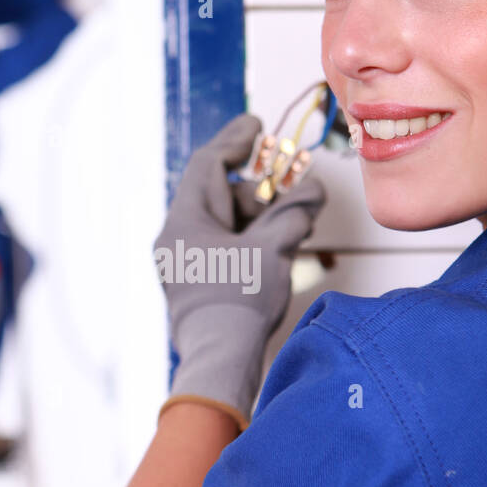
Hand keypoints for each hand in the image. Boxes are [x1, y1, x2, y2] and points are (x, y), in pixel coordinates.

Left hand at [155, 112, 325, 425]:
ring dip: (258, 219)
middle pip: (219, 194)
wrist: (219, 360)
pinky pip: (221, 247)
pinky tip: (275, 251)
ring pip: (223, 223)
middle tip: (292, 191)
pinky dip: (249, 241)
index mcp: (185, 219)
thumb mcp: (274, 248)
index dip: (235, 140)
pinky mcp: (193, 285)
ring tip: (291, 228)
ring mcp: (181, 263)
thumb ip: (294, 212)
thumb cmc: (239, 302)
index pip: (207, 163)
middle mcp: (176, 237)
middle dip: (258, 191)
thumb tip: (311, 191)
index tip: (256, 126)